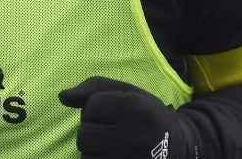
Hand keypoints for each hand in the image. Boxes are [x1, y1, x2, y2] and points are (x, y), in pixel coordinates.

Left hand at [59, 76, 192, 158]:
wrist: (179, 146)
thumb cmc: (147, 114)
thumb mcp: (128, 92)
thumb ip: (93, 89)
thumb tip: (62, 97)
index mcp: (137, 108)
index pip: (90, 107)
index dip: (95, 109)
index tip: (112, 112)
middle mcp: (137, 136)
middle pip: (84, 136)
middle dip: (92, 131)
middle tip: (110, 131)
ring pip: (86, 157)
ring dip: (94, 150)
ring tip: (113, 145)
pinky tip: (114, 155)